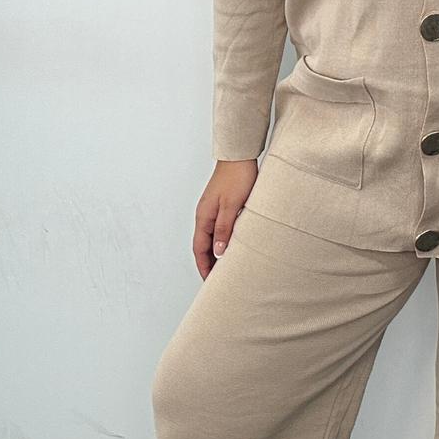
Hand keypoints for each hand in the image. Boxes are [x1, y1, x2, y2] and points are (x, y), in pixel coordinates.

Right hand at [194, 160, 257, 277]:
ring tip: (226, 268)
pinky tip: (233, 246)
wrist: (239, 156)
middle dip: (209, 264)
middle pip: (203, 246)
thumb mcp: (231, 206)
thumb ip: (224, 229)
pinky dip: (223, 241)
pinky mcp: (222, 206)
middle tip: (218, 280)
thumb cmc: (236, 177)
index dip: (203, 266)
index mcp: (203, 217)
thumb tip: (218, 252)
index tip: (209, 282)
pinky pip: (219, 229)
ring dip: (216, 253)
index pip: (199, 249)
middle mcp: (205, 215)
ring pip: (211, 238)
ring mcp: (212, 210)